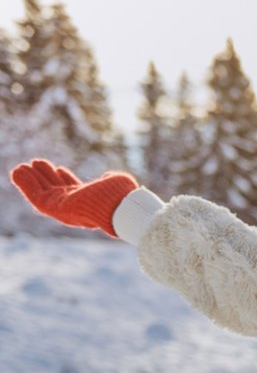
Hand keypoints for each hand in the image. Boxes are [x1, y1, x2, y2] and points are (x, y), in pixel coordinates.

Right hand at [8, 159, 136, 237]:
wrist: (121, 209)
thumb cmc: (124, 197)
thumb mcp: (117, 183)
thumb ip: (110, 180)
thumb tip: (107, 177)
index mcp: (90, 202)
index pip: (74, 190)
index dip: (65, 179)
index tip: (59, 168)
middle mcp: (76, 207)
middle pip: (56, 191)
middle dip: (46, 177)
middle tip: (37, 163)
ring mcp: (65, 209)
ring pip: (43, 193)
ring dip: (31, 180)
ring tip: (23, 166)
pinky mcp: (55, 208)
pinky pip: (35, 196)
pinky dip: (25, 184)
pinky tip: (18, 171)